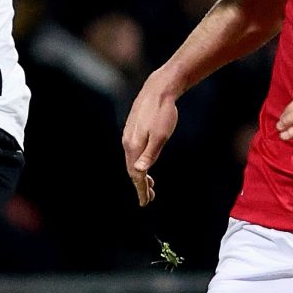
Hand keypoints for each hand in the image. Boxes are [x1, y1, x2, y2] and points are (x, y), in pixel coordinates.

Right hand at [122, 77, 179, 205]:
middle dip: (140, 185)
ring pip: (132, 160)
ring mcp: (129, 135)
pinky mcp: (132, 130)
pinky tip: (145, 163)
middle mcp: (128, 142)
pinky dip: (138, 163)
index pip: (136, 175)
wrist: (159, 89)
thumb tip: (140, 172)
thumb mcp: (161, 136)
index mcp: (134, 146)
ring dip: (140, 174)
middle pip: (132, 170)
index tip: (145, 203)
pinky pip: (133, 152)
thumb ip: (150, 155)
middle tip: (148, 198)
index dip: (141, 190)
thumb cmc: (164, 113)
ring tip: (150, 184)